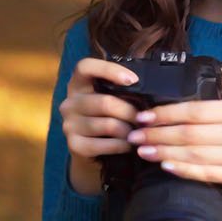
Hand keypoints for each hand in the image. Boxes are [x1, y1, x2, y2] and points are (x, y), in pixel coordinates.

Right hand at [59, 57, 140, 193]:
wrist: (96, 153)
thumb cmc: (112, 118)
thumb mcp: (115, 99)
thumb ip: (125, 91)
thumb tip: (152, 88)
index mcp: (79, 84)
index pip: (85, 67)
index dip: (109, 70)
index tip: (133, 80)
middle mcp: (69, 102)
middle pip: (105, 102)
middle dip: (131, 112)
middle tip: (145, 119)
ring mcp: (69, 124)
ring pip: (108, 125)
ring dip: (129, 131)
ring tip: (139, 133)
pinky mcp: (74, 145)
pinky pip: (106, 145)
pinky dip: (123, 145)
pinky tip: (129, 145)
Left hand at [125, 69, 221, 196]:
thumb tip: (209, 67)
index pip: (195, 111)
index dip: (166, 114)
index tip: (143, 116)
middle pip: (190, 134)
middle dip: (158, 134)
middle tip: (134, 135)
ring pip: (194, 154)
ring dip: (164, 153)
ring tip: (142, 151)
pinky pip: (206, 174)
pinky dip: (184, 171)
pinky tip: (166, 166)